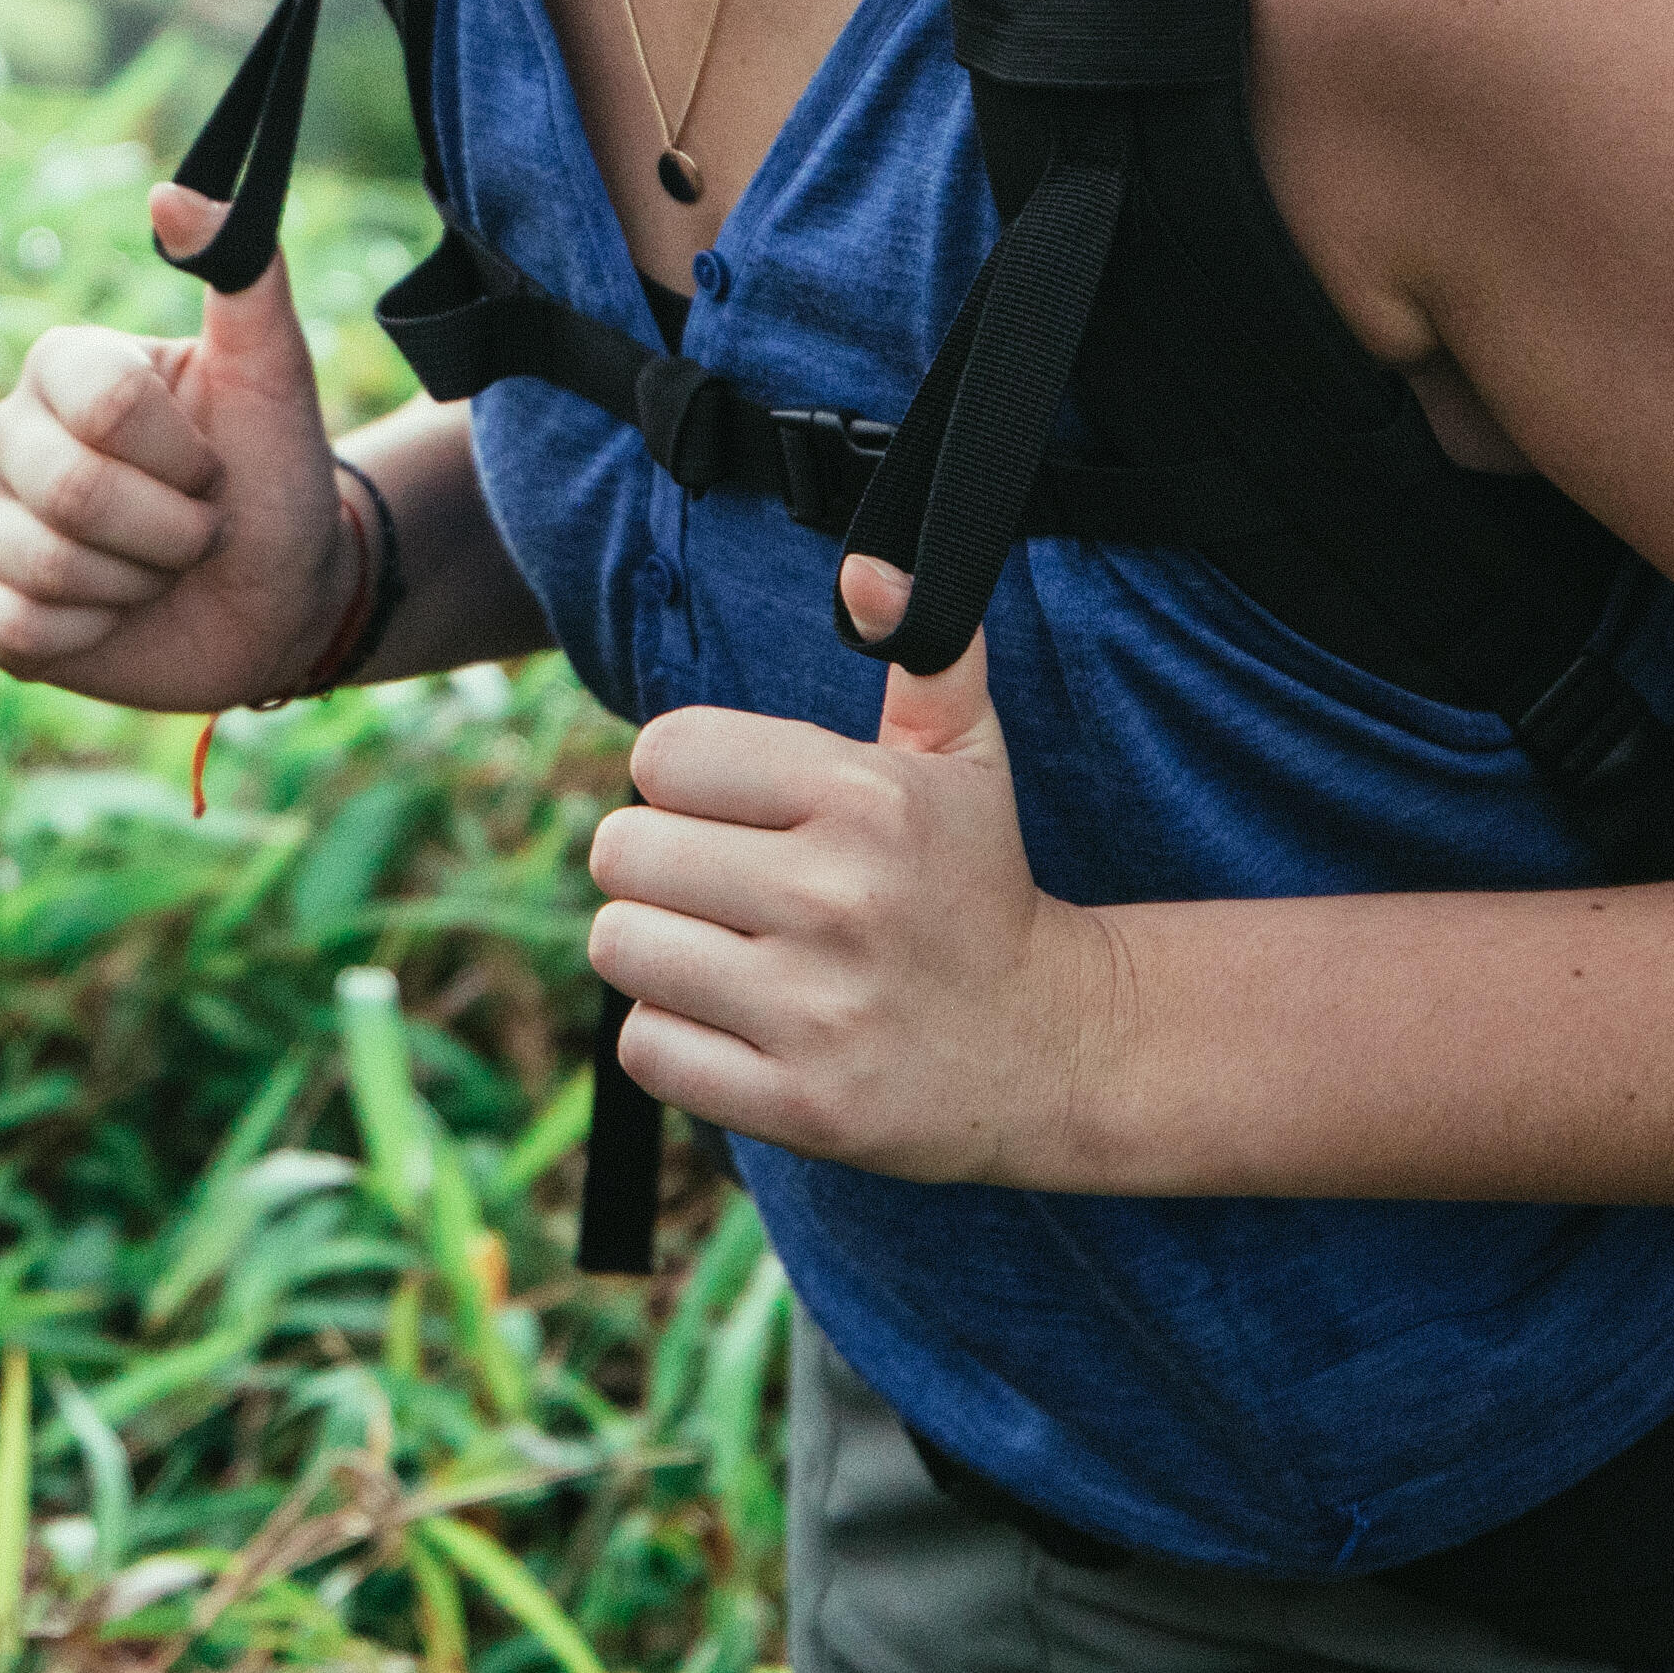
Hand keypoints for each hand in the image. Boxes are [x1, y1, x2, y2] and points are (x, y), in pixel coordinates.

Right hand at [0, 180, 357, 714]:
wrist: (278, 605)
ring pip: (47, 565)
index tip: (212, 465)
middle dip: (169, 530)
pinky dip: (86, 634)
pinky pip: (12, 626)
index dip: (181, 456)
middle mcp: (10, 432)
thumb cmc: (273, 481)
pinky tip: (110, 617)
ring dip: (136, 585)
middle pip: (71, 490)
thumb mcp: (275, 378)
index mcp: (67, 366)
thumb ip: (242, 272)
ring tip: (156, 572)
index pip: (106, 405)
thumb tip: (174, 192)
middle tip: (195, 531)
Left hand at [588, 551, 1129, 1188]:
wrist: (1053, 1051)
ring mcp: (816, 1008)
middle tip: (725, 890)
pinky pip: (646, 1046)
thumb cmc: (978, 887)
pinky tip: (738, 1024)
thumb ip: (924, 650)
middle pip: (621, 850)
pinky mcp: (799, 1105)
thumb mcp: (966, 761)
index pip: (662, 754)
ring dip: (656, 952)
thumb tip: (871, 567)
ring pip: (620, 947)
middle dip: (658, 867)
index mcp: (864, 796)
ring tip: (727, 955)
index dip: (682, 783)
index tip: (735, 813)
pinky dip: (673, 1037)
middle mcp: (836, 897)